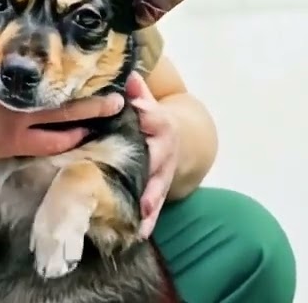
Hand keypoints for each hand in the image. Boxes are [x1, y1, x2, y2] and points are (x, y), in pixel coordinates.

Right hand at [0, 18, 123, 164]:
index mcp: (6, 51)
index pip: (44, 40)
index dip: (70, 39)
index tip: (88, 36)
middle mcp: (19, 82)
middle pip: (68, 75)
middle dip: (94, 75)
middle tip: (120, 72)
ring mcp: (18, 115)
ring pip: (67, 112)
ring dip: (94, 107)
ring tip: (116, 102)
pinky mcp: (11, 143)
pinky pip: (51, 142)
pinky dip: (71, 136)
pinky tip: (85, 131)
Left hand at [124, 72, 177, 238]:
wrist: (178, 139)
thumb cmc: (151, 120)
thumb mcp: (146, 102)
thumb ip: (137, 91)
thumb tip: (129, 74)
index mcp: (162, 124)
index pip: (156, 117)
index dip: (147, 113)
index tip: (136, 108)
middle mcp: (165, 151)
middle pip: (158, 160)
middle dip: (150, 168)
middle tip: (141, 178)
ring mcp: (163, 174)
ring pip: (158, 188)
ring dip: (151, 202)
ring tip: (142, 214)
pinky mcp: (158, 191)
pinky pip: (154, 208)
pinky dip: (148, 222)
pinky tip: (139, 233)